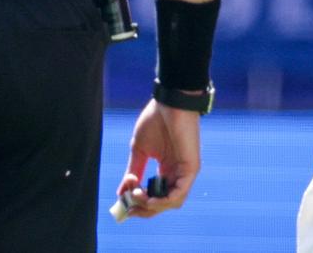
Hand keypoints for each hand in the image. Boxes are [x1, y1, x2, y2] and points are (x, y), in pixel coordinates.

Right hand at [115, 99, 200, 218]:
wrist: (169, 102)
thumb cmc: (155, 121)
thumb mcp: (139, 150)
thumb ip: (133, 170)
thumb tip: (121, 192)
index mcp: (166, 170)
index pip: (156, 196)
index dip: (140, 204)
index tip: (125, 206)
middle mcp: (177, 174)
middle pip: (163, 203)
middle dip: (145, 209)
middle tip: (129, 207)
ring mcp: (185, 173)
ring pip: (172, 202)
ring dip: (152, 205)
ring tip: (137, 195)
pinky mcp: (191, 168)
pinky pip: (180, 193)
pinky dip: (164, 200)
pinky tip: (150, 198)